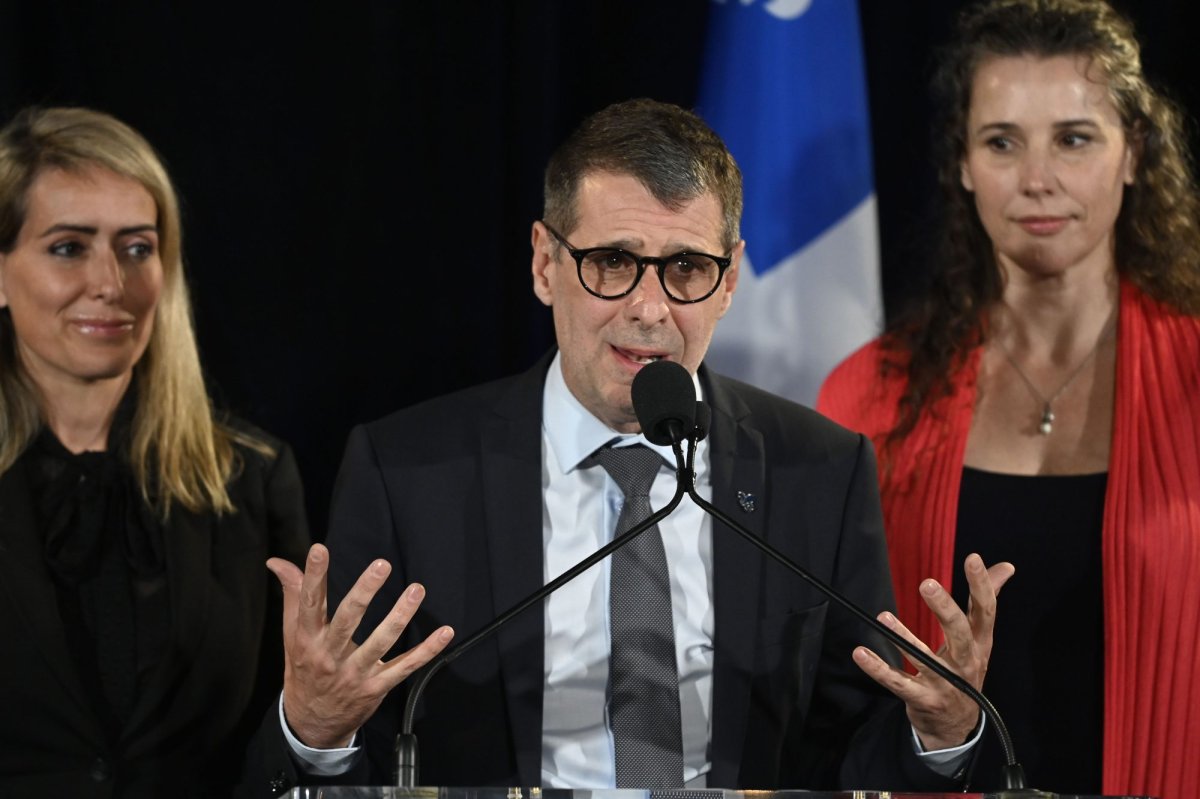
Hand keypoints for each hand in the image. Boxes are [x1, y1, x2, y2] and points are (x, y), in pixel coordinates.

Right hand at [266, 543, 453, 748]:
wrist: (311, 723)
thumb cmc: (304, 669)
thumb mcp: (291, 635)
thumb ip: (292, 595)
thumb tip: (277, 561)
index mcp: (308, 639)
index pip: (310, 603)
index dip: (313, 576)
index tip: (319, 549)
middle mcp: (331, 655)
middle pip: (348, 619)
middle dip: (364, 591)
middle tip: (381, 565)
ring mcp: (356, 672)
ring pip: (382, 641)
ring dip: (401, 615)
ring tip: (416, 589)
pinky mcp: (377, 686)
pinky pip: (405, 666)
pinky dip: (427, 650)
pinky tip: (444, 632)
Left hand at [852, 552, 1014, 750]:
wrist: (957, 726)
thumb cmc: (965, 670)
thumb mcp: (980, 638)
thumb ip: (985, 601)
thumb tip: (1006, 567)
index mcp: (980, 643)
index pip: (985, 611)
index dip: (982, 585)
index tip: (972, 558)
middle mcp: (966, 662)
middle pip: (959, 633)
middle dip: (945, 608)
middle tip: (927, 583)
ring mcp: (945, 683)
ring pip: (926, 659)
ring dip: (904, 638)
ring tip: (883, 617)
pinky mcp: (923, 699)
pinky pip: (898, 683)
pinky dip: (878, 669)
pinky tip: (861, 653)